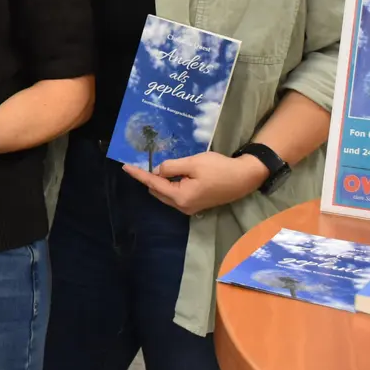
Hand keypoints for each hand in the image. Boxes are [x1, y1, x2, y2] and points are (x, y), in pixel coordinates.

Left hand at [121, 151, 268, 216]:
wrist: (244, 178)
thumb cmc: (219, 168)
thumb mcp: (193, 163)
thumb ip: (172, 167)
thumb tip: (158, 171)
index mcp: (180, 197)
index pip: (153, 183)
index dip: (139, 174)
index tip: (125, 167)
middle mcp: (182, 206)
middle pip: (157, 191)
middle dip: (151, 178)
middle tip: (148, 162)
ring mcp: (190, 208)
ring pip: (166, 194)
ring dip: (162, 182)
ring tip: (164, 166)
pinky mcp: (196, 205)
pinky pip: (176, 195)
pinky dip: (171, 185)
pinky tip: (175, 174)